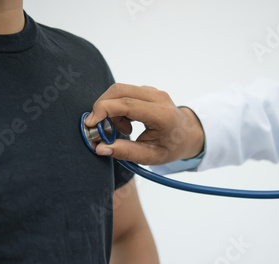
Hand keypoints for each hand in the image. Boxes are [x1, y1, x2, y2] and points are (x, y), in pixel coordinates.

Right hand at [85, 83, 204, 164]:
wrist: (188, 134)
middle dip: (102, 108)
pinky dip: (117, 107)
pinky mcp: (147, 90)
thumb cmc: (171, 147)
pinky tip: (127, 124)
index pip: (127, 104)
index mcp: (161, 115)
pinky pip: (124, 93)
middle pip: (119, 91)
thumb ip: (126, 152)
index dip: (104, 110)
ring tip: (124, 130)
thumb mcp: (151, 156)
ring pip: (119, 90)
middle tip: (102, 129)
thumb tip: (101, 148)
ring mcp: (153, 91)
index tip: (90, 123)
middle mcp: (158, 98)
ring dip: (111, 110)